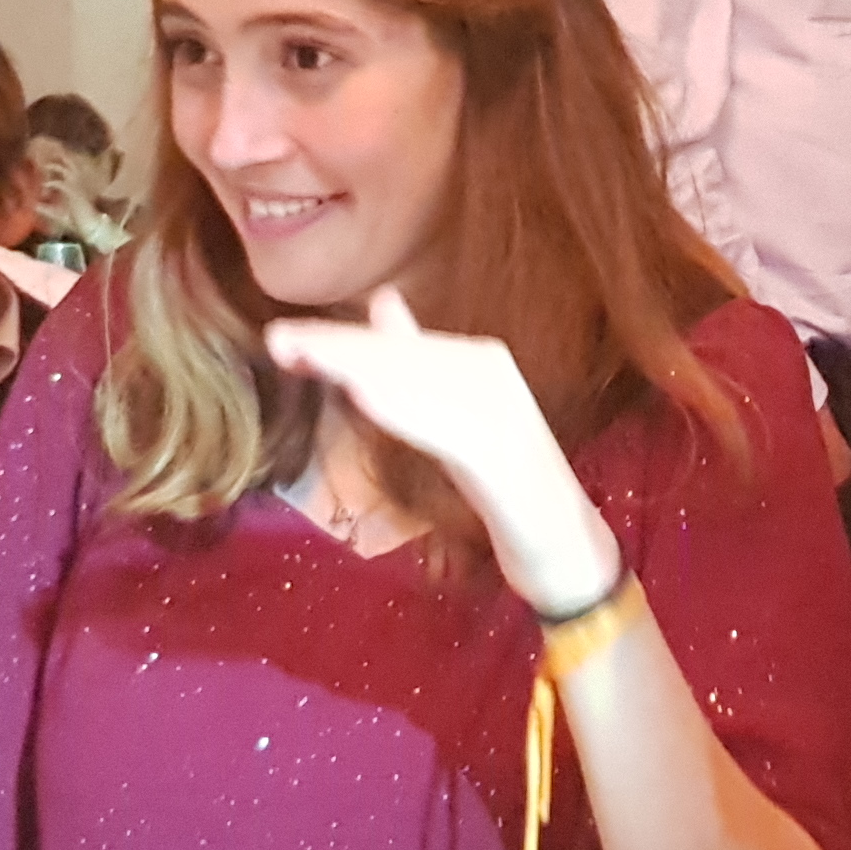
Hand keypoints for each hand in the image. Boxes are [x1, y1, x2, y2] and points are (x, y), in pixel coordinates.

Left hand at [265, 288, 617, 615]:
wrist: (570, 550)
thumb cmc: (507, 488)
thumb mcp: (454, 420)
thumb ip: (421, 364)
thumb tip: (384, 299)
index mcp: (480, 363)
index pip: (397, 346)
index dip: (340, 341)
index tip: (283, 338)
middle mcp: (494, 378)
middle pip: (403, 358)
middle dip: (339, 349)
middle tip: (280, 341)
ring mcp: (504, 418)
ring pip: (419, 386)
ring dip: (361, 370)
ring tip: (308, 360)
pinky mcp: (507, 463)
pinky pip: (450, 432)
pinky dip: (407, 414)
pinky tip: (366, 402)